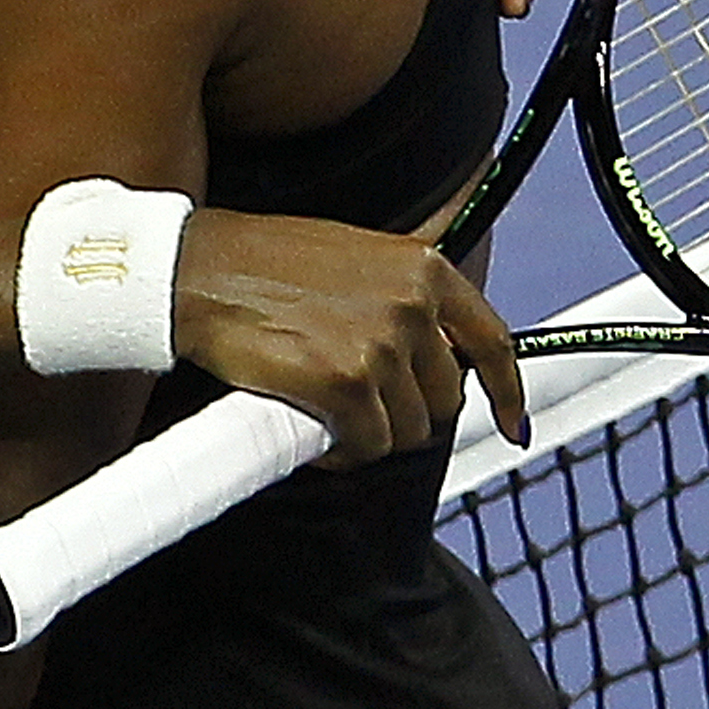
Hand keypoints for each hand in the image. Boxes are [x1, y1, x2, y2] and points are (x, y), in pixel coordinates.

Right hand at [169, 209, 524, 464]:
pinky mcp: (346, 383)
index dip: (507, 391)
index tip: (513, 421)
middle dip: (406, 414)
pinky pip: (366, 447)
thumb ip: (396, 297)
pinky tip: (313, 429)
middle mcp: (411, 303)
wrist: (195, 271)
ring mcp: (381, 344)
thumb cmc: (258, 262)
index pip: (493, 340)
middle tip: (360, 408)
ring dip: (370, 435)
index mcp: (421, 267)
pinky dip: (342, 452)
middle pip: (444, 399)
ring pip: (408, 431)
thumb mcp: (351, 257)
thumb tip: (422, 351)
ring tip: (327, 413)